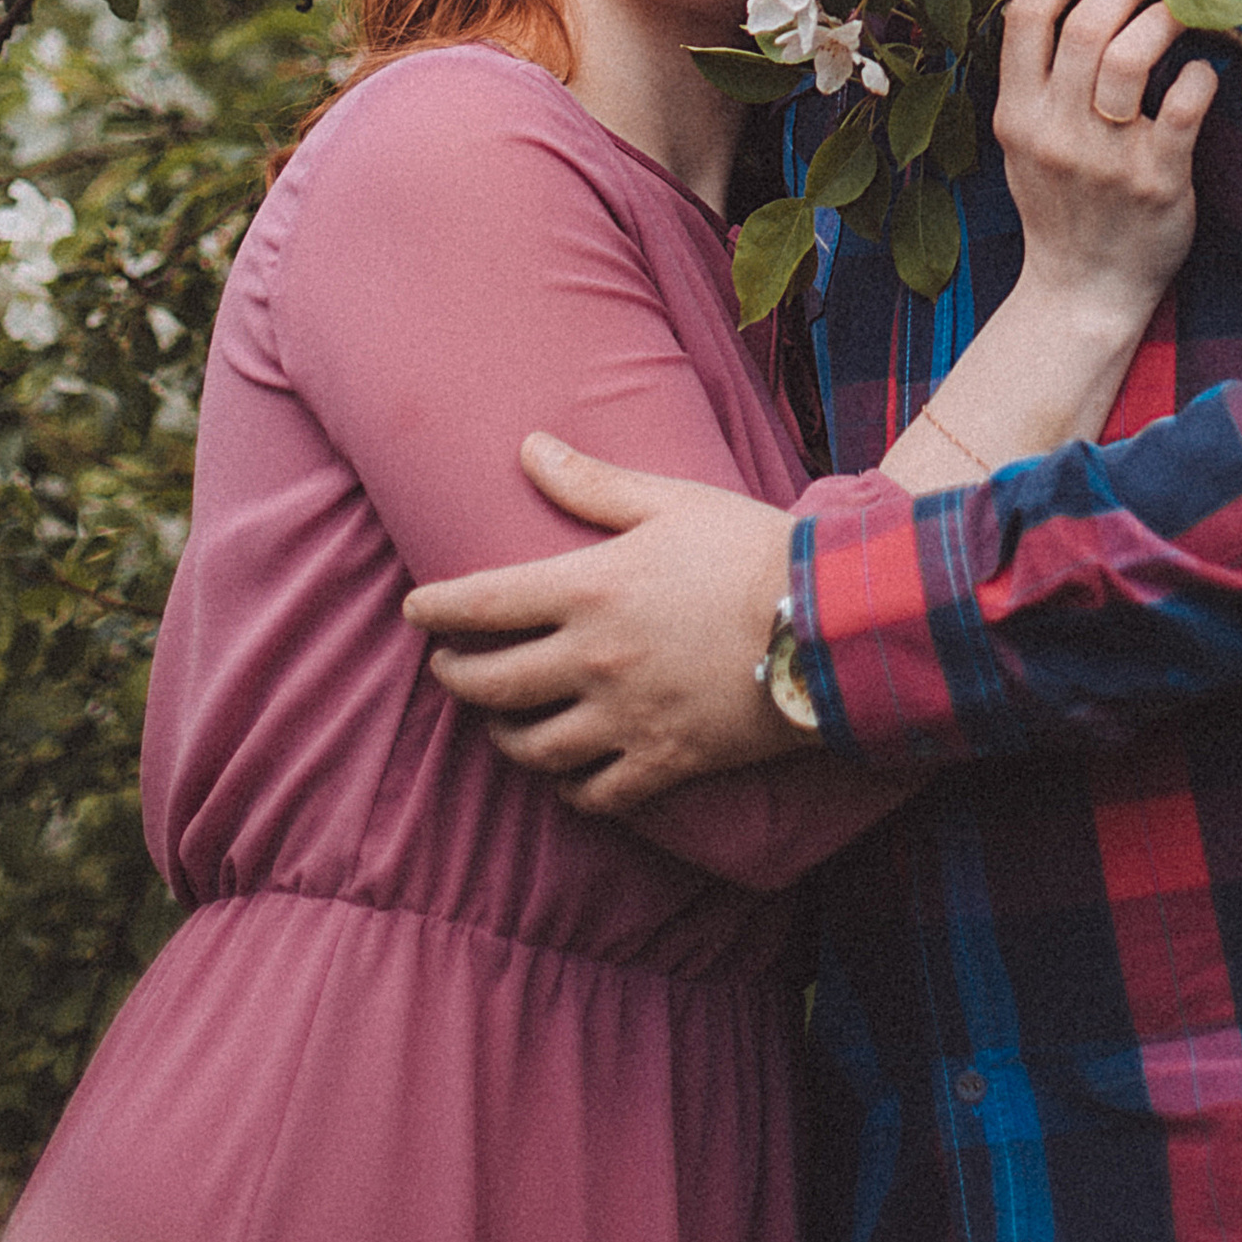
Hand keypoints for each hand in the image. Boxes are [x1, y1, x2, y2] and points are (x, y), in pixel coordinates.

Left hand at [403, 436, 800, 812]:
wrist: (826, 621)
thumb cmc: (747, 547)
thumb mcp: (669, 499)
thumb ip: (591, 483)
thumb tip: (529, 447)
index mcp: (587, 589)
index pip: (482, 604)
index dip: (436, 608)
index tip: (415, 611)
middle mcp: (592, 660)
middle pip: (492, 684)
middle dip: (456, 676)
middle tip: (446, 667)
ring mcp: (624, 718)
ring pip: (532, 749)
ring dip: (503, 736)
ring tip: (499, 722)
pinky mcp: (663, 761)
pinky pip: (594, 794)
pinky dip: (569, 789)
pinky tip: (564, 775)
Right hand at [993, 0, 1216, 335]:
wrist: (1083, 292)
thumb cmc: (1059, 204)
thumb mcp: (1022, 142)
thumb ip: (1032, 76)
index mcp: (1018, 115)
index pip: (1025, 18)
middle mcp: (1058, 132)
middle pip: (1087, 26)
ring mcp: (1109, 157)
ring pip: (1132, 56)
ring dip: (1164, 18)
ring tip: (1179, 9)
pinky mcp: (1159, 180)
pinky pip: (1185, 105)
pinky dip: (1199, 74)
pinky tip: (1200, 72)